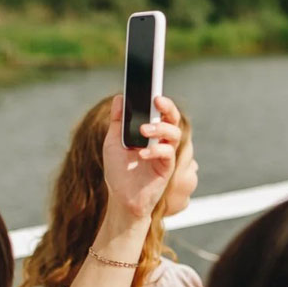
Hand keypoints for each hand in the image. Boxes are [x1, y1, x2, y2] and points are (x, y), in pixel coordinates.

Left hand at [102, 95, 181, 218]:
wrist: (121, 198)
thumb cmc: (118, 171)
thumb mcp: (113, 142)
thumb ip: (117, 122)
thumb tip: (120, 98)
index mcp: (149, 131)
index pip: (158, 111)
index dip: (159, 99)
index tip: (152, 88)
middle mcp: (160, 139)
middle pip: (172, 117)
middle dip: (167, 106)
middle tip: (157, 100)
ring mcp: (165, 153)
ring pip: (174, 133)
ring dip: (160, 128)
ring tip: (144, 130)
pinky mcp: (166, 167)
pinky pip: (168, 153)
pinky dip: (156, 150)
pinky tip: (142, 154)